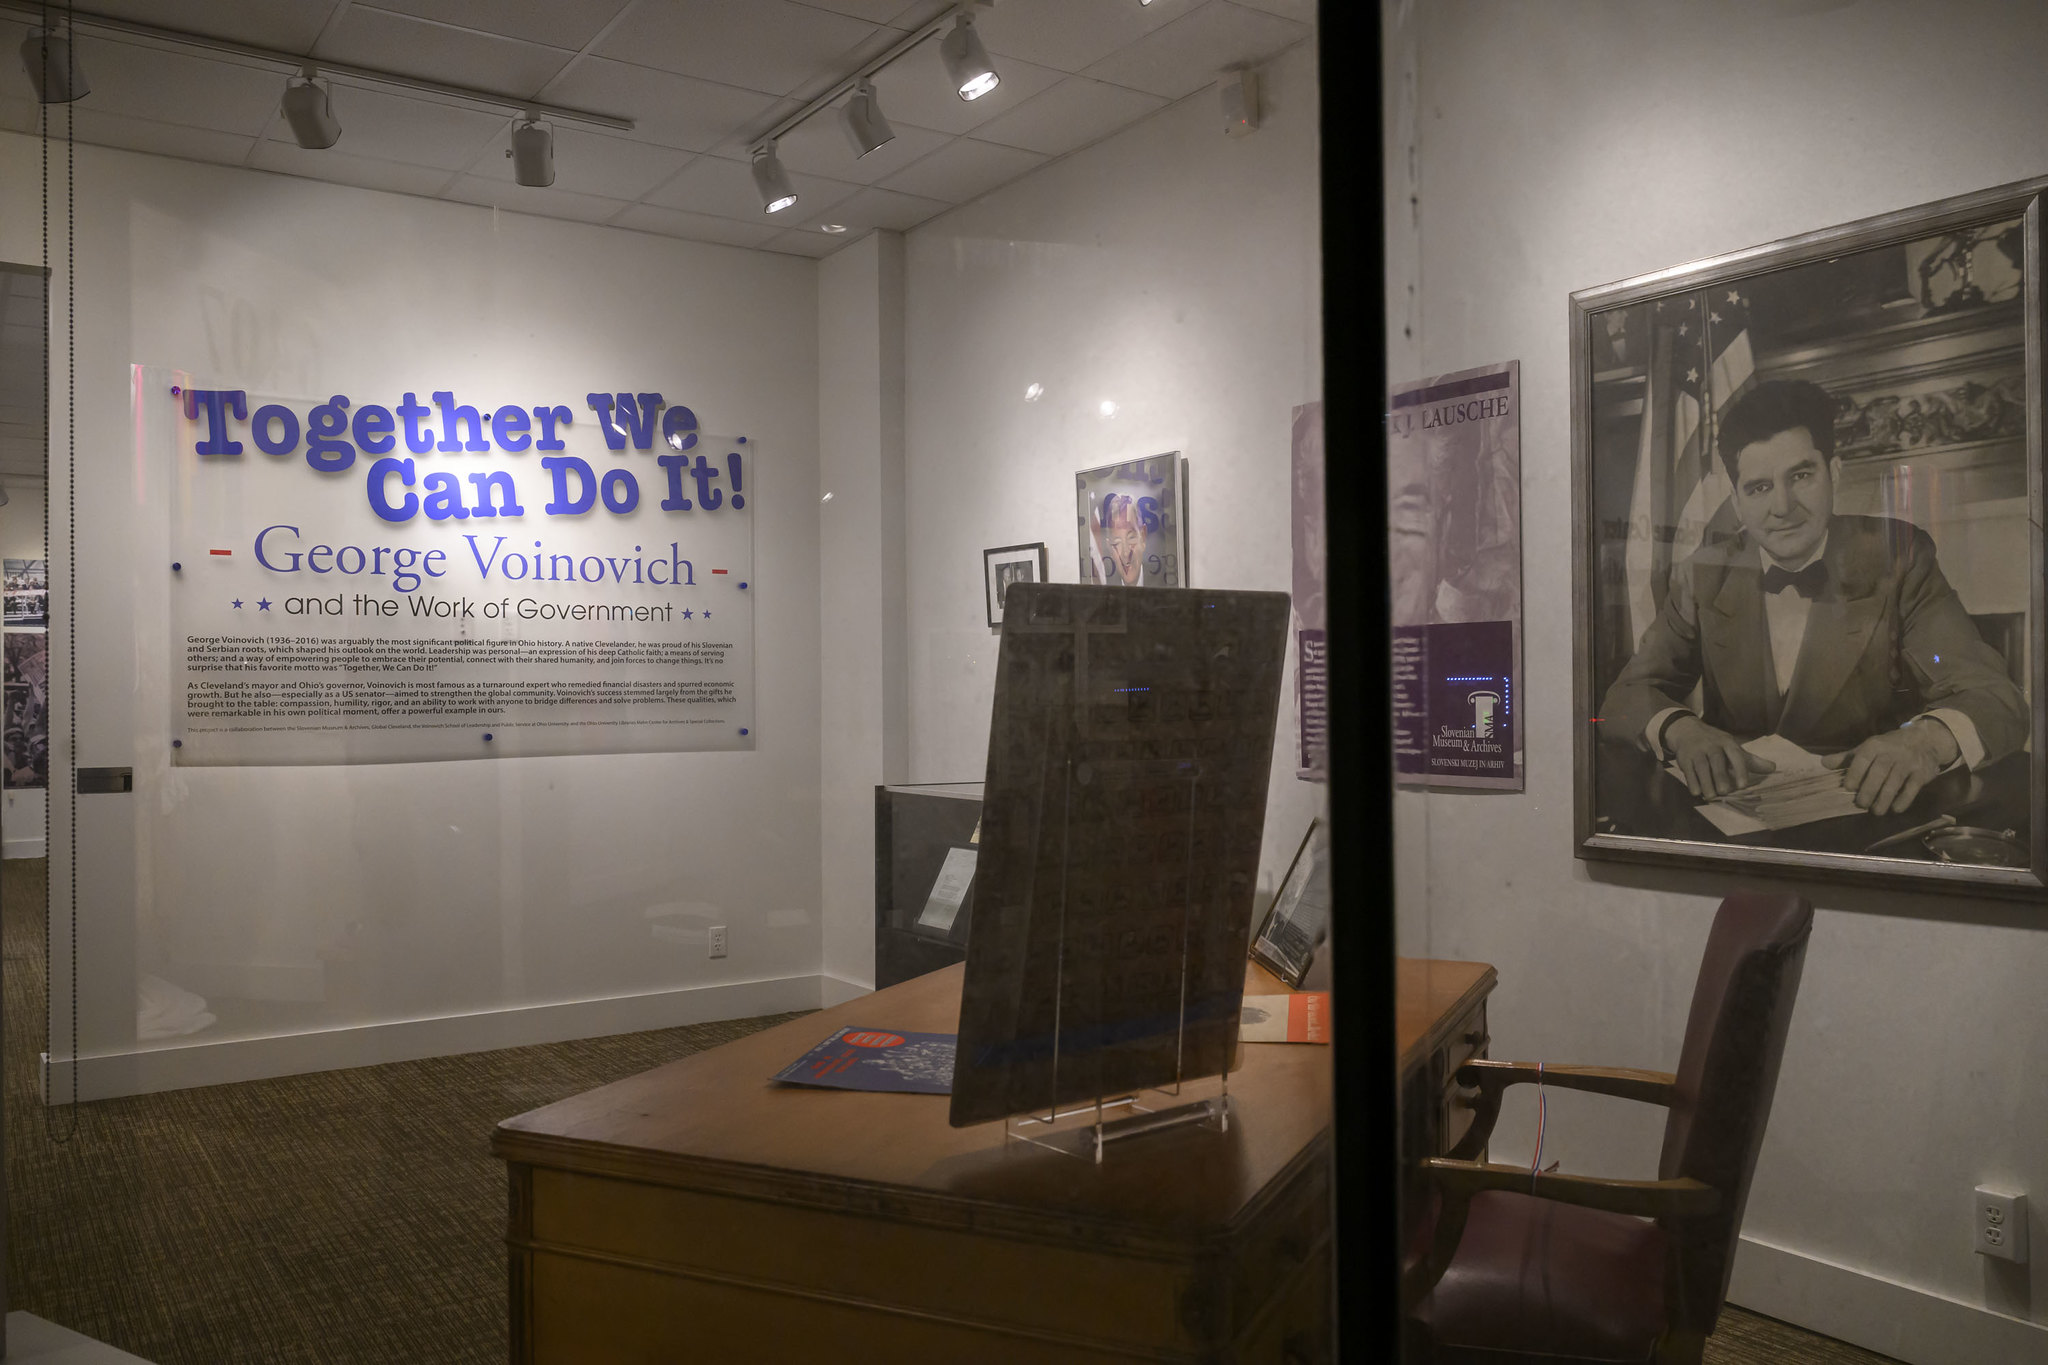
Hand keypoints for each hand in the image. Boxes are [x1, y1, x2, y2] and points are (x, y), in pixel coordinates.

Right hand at [1664, 715, 1774, 798]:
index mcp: (1727, 743)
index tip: (1743, 785)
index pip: (1735, 755)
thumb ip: (1751, 761)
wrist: (1686, 730)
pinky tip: (1696, 792)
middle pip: (1716, 760)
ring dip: (1706, 782)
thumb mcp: (1732, 748)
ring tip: (1711, 796)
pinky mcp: (1684, 758)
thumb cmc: (1715, 744)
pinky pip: (1688, 770)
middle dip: (1720, 776)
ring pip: (1701, 766)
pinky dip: (1692, 782)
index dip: (1740, 770)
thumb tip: (1773, 768)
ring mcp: (1696, 751)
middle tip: (1725, 792)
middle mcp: (1711, 745)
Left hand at [1822, 720, 1958, 814]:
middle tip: (1861, 804)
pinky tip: (1896, 809)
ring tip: (1876, 811)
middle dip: (1869, 790)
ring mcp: (1908, 763)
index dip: (1855, 773)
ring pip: (1894, 782)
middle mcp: (1892, 753)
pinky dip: (1904, 799)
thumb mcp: (1868, 748)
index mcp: (1875, 746)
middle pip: (1878, 773)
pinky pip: (1912, 788)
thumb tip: (1823, 763)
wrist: (1925, 740)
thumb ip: (1846, 758)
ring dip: (1884, 798)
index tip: (1848, 788)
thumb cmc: (1889, 747)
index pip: (1863, 759)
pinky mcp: (1922, 773)